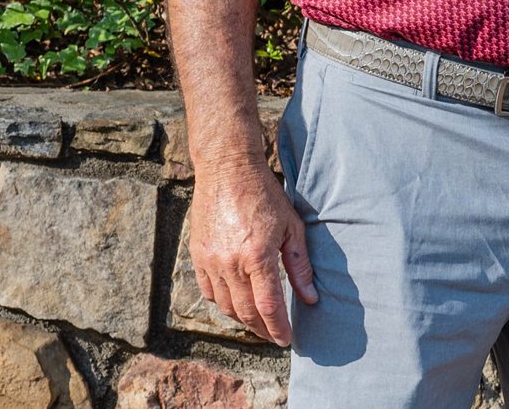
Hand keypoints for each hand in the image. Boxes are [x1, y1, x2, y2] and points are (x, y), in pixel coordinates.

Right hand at [189, 155, 318, 345]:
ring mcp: (211, 261)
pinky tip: (236, 303)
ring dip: (243, 319)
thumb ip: (300, 265)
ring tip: (259, 322)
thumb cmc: (265, 194)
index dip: (278, 327)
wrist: (227, 170)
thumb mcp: (291, 226)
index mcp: (257, 256)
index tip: (287, 339)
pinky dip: (222, 303)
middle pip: (246, 312)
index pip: (268, 306)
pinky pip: (208, 291)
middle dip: (262, 329)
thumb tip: (310, 297)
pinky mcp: (197, 256)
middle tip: (274, 336)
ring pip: (225, 306)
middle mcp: (230, 263)